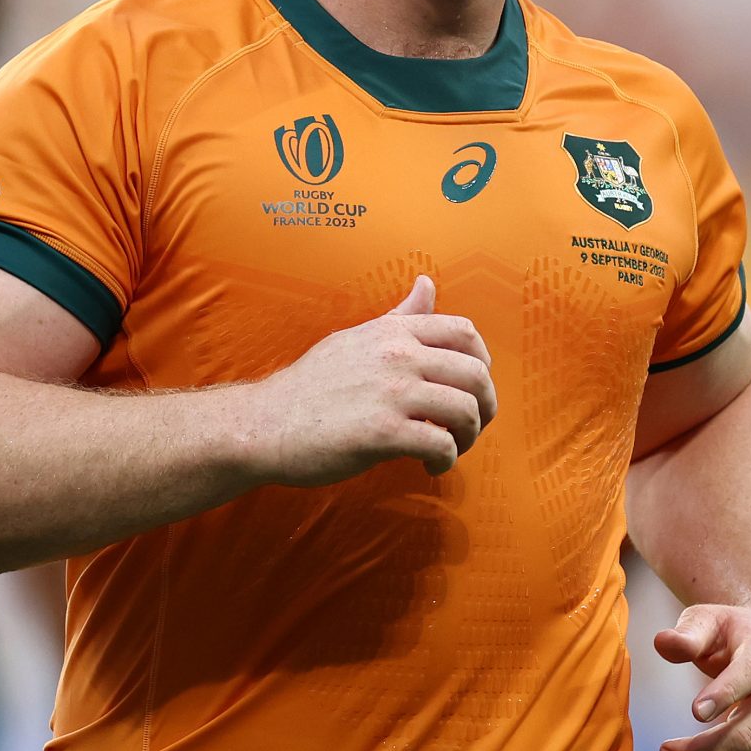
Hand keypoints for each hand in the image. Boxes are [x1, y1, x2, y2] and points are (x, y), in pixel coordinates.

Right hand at [248, 277, 498, 484]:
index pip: (464, 332)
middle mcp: (398, 356)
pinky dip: (446, 460)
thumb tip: (428, 284)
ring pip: (465, 410)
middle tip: (470, 428)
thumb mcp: (357, 338)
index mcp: (394, 333)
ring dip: (468, 437)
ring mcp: (391, 393)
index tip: (472, 388)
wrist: (265, 423)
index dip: (482, 363)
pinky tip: (430, 466)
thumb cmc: (311, 386)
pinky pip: (440, 444)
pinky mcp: (382, 432)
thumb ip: (400, 318)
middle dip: (485, 407)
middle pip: (475, 374)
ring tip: (451, 449)